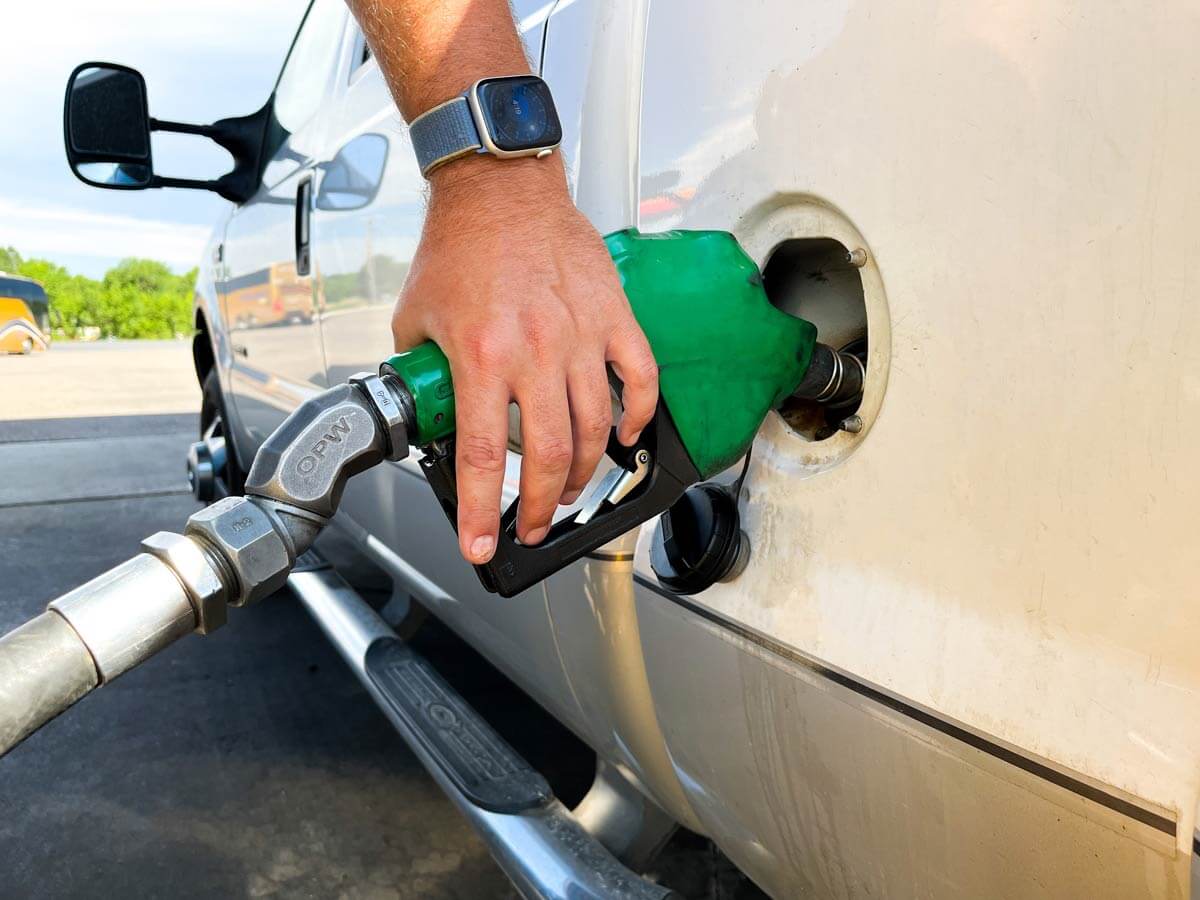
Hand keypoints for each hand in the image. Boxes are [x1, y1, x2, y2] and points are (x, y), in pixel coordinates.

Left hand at [391, 156, 659, 564]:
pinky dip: (637, 415)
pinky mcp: (612, 317)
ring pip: (596, 428)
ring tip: (572, 490)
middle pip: (551, 457)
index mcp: (481, 356)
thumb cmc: (458, 247)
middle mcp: (535, 352)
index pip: (485, 456)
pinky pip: (639, 378)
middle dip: (544, 507)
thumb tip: (429, 411)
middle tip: (535, 526)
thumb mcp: (415, 319)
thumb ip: (422, 373)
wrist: (499, 189)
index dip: (482, 512)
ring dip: (586, 472)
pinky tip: (626, 434)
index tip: (480, 545)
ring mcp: (581, 336)